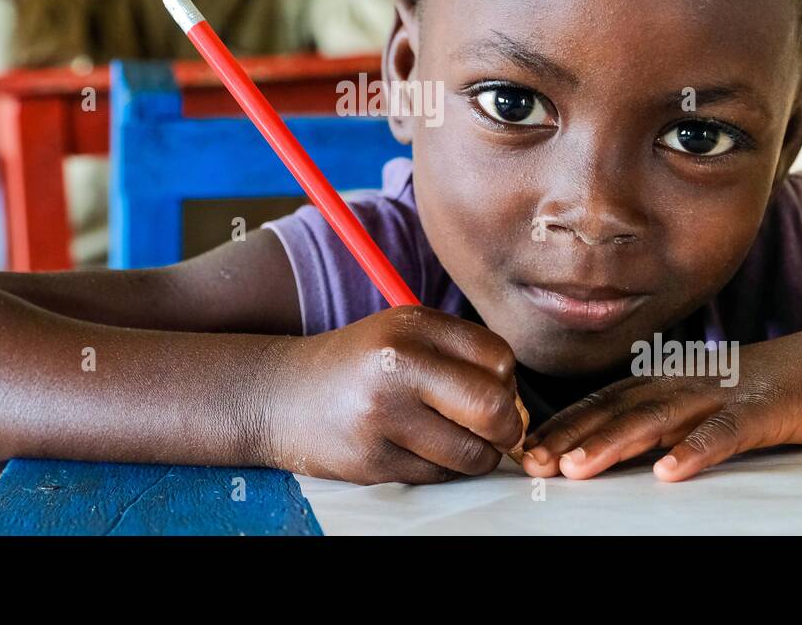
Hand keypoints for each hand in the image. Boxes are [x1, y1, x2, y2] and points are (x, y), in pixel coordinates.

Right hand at [265, 306, 526, 483]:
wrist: (280, 395)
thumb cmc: (359, 366)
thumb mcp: (405, 335)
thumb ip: (463, 359)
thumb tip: (521, 412)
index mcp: (411, 325)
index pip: (499, 357)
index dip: (506, 382)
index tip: (490, 391)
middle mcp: (396, 364)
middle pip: (493, 407)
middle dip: (507, 428)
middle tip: (495, 431)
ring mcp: (381, 415)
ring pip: (471, 453)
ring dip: (474, 455)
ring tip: (447, 439)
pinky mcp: (371, 460)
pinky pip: (438, 476)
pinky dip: (439, 469)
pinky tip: (413, 448)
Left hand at [522, 322, 801, 481]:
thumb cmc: (763, 387)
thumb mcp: (702, 397)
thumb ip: (660, 413)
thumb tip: (608, 438)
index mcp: (666, 380)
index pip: (603, 403)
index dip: (562, 426)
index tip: (522, 451)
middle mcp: (683, 383)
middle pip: (617, 411)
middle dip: (570, 437)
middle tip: (530, 463)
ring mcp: (720, 395)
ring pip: (658, 420)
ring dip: (615, 443)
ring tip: (577, 468)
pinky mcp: (760, 412)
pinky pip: (723, 434)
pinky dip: (695, 450)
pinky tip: (670, 471)